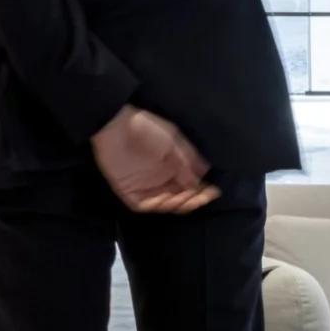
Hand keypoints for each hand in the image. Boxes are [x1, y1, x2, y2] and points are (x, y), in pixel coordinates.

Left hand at [91, 105, 218, 213]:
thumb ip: (185, 162)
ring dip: (178, 203)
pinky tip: (166, 198)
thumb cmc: (146, 128)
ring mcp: (144, 185)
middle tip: (201, 197)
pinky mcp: (128, 190)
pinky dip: (156, 205)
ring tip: (186, 197)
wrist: (116, 125)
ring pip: (165, 204)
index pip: (190, 186)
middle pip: (180, 197)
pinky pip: (144, 204)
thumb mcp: (172, 142)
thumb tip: (198, 181)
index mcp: (172, 167)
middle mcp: (160, 179)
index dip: (202, 191)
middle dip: (193, 199)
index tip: (213, 191)